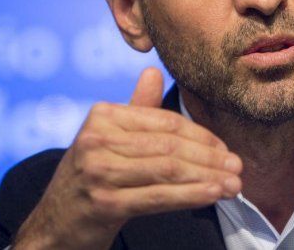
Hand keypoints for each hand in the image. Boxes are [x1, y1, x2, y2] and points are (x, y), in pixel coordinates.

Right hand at [12, 67, 242, 249]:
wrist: (55, 224)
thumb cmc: (90, 176)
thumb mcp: (109, 137)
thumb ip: (136, 108)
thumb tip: (153, 71)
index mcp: (103, 116)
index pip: (165, 123)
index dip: (201, 136)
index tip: (226, 149)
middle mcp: (97, 139)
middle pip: (170, 146)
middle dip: (210, 158)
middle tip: (238, 167)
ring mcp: (99, 171)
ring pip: (168, 170)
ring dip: (207, 177)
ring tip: (233, 185)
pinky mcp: (104, 203)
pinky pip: (158, 197)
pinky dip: (190, 195)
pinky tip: (212, 195)